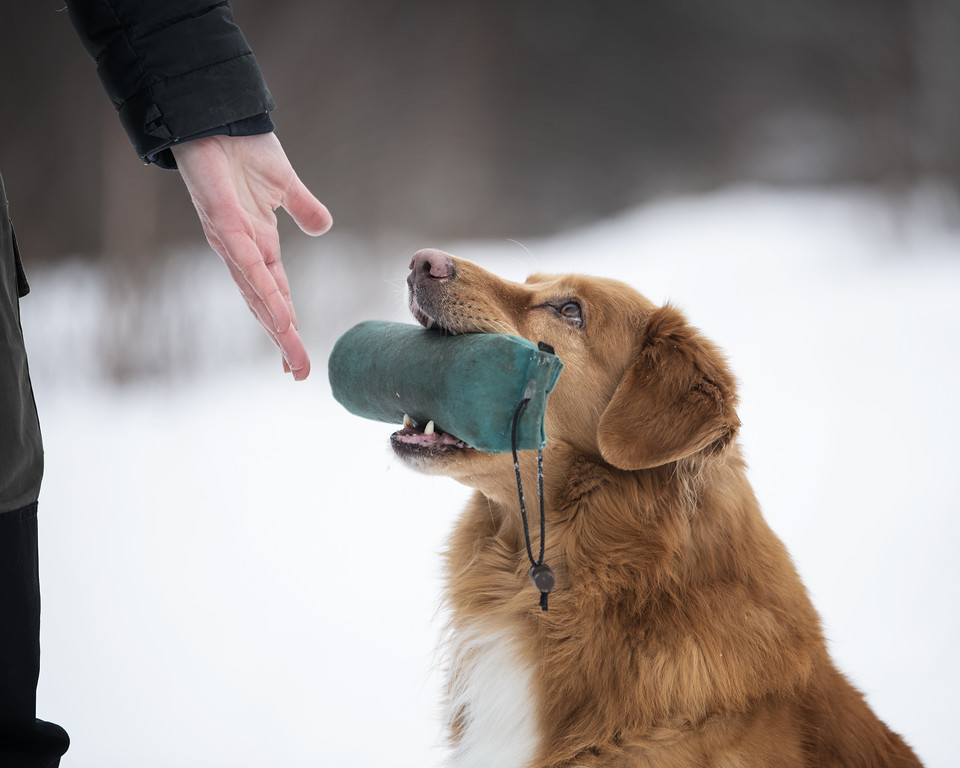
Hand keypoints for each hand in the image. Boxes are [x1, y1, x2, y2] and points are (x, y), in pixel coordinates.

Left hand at [172, 133, 331, 380]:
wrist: (215, 114)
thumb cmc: (243, 147)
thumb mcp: (285, 184)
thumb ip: (303, 208)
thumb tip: (324, 228)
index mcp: (257, 245)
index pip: (276, 294)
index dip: (287, 325)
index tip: (298, 357)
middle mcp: (242, 251)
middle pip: (266, 305)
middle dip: (283, 340)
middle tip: (299, 373)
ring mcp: (231, 241)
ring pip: (257, 295)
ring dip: (276, 328)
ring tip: (292, 358)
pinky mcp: (224, 225)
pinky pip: (248, 267)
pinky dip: (265, 294)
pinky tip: (280, 316)